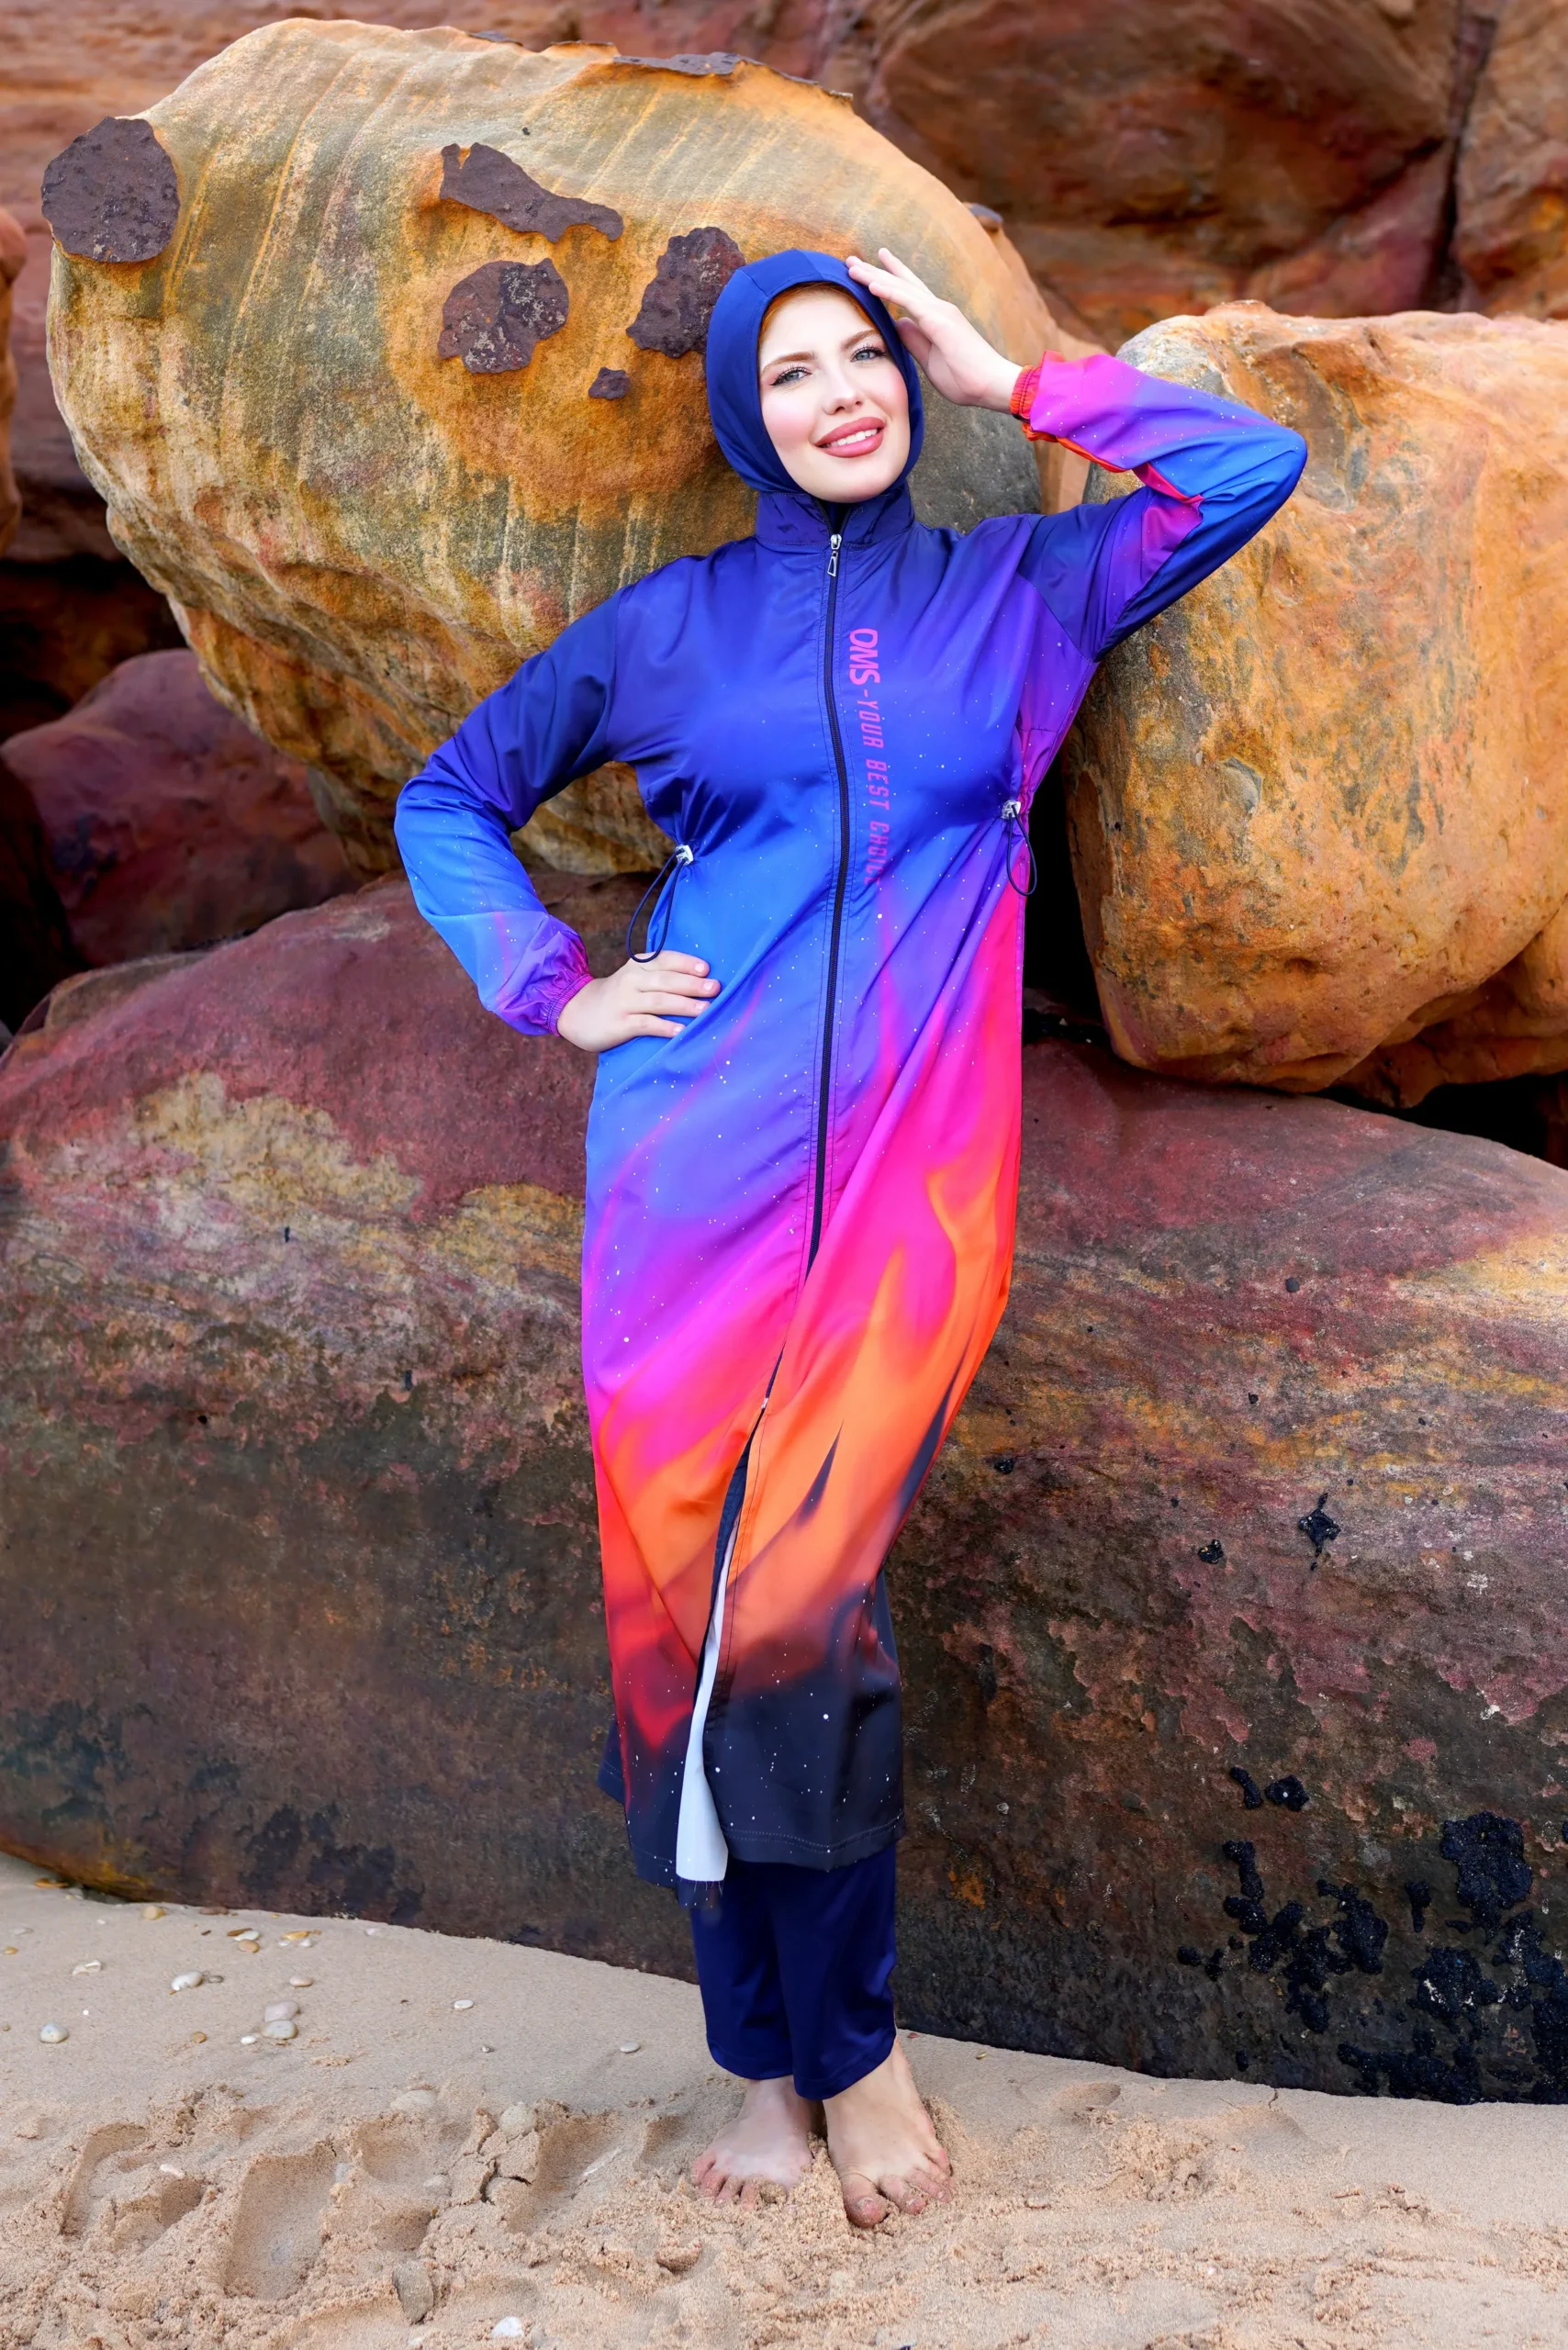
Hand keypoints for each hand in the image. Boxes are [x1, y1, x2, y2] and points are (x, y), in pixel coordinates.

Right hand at [556, 950, 718, 1050]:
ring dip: (684, 1005)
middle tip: (715, 989)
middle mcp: (632, 980)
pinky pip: (646, 1024)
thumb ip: (660, 975)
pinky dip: (665, 1026)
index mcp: (638, 965)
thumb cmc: (618, 996)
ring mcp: (625, 1002)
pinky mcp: (620, 1023)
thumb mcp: (635, 977)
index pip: (665, 959)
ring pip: (659, 1001)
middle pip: (666, 980)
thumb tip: (702, 980)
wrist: (578, 1011)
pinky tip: (681, 1030)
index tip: (706, 969)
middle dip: (693, 984)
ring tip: (706, 1010)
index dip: (686, 963)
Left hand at [846, 248, 1020, 413]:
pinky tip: (871, 284)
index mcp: (936, 318)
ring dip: (875, 276)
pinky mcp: (939, 320)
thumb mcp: (930, 361)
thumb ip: (915, 342)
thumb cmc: (966, 379)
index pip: (907, 293)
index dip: (887, 281)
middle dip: (875, 271)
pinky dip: (889, 291)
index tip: (868, 272)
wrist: (991, 385)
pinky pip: (909, 301)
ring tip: (852, 265)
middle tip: (851, 260)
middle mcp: (937, 308)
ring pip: (901, 287)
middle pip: (901, 283)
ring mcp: (939, 311)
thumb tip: (899, 325)